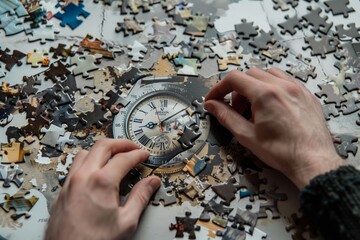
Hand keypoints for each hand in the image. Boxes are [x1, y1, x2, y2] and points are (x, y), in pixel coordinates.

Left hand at [45, 139, 160, 239]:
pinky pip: (76, 165)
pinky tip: (96, 170)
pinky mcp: (62, 191)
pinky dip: (89, 160)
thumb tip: (151, 183)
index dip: (137, 154)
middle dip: (121, 144)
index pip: (123, 158)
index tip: (144, 155)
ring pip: (86, 152)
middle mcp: (83, 177)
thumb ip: (141, 197)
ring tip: (114, 155)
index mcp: (101, 182)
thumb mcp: (126, 222)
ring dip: (102, 150)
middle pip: (103, 146)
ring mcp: (70, 183)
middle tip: (132, 148)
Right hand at [205, 68, 343, 188]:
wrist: (313, 161)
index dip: (219, 88)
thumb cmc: (281, 151)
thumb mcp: (246, 135)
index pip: (234, 79)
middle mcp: (282, 85)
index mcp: (265, 94)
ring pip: (269, 74)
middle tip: (237, 110)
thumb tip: (211, 105)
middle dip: (237, 89)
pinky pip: (286, 81)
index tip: (213, 100)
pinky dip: (273, 88)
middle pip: (250, 74)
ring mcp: (297, 88)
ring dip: (255, 86)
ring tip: (255, 108)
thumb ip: (226, 116)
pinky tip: (273, 107)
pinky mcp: (308, 94)